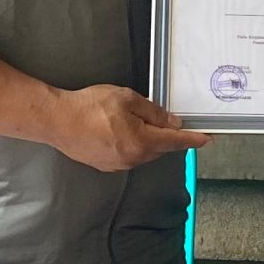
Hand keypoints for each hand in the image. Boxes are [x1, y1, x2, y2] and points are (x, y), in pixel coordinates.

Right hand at [51, 83, 205, 169]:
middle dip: (166, 135)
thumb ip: (153, 112)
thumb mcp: (126, 98)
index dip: (193, 140)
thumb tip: (171, 122)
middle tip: (167, 119)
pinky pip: (129, 155)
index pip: (175, 142)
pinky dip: (133, 144)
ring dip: (148, 139)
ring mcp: (118, 165)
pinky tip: (121, 130)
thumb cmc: (89, 107)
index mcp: (141, 142)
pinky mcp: (106, 165)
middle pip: (160, 148)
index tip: (206, 139)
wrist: (57, 121)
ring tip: (134, 119)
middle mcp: (132, 159)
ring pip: (144, 152)